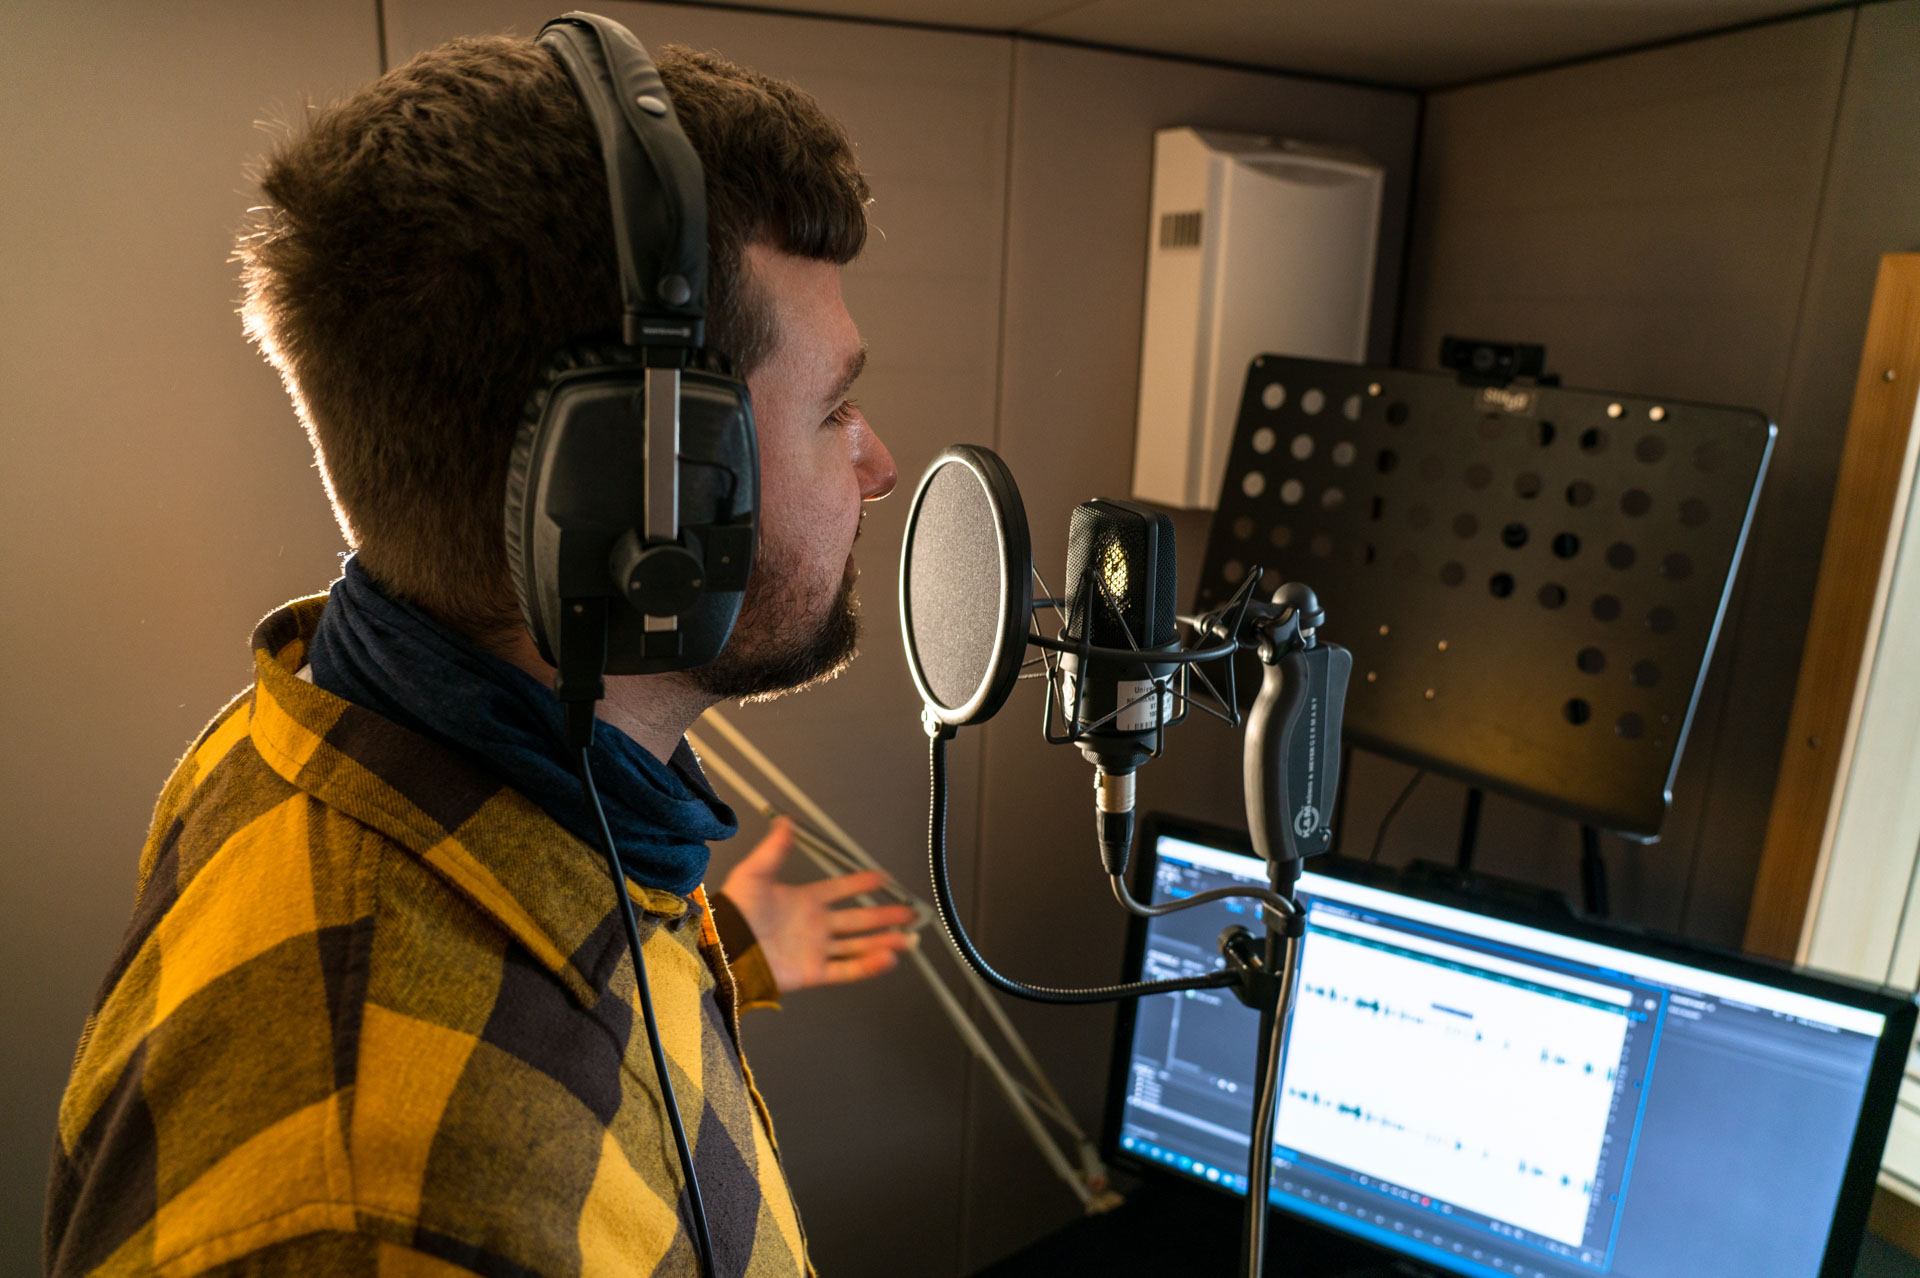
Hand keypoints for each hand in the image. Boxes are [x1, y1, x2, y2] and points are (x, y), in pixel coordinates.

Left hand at [719, 818, 919, 992]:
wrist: (724, 948)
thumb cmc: (734, 912)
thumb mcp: (754, 874)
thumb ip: (775, 850)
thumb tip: (785, 823)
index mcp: (804, 901)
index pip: (840, 890)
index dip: (861, 884)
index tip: (882, 879)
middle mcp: (814, 926)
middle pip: (857, 920)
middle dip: (885, 916)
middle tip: (909, 913)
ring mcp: (815, 949)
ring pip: (857, 945)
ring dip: (883, 941)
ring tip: (907, 938)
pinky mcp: (813, 972)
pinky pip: (846, 969)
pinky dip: (868, 965)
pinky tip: (887, 958)